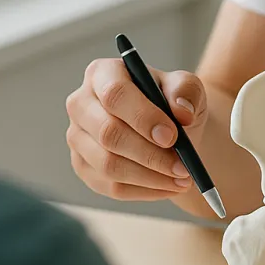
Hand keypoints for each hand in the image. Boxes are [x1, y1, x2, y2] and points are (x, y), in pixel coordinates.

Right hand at [65, 58, 207, 201]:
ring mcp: (77, 138)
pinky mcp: (83, 167)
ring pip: (109, 165)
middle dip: (150, 154)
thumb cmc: (171, 102)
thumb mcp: (186, 87)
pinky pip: (111, 187)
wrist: (167, 128)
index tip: (171, 136)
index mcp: (102, 74)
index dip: (142, 117)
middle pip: (108, 133)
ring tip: (183, 178)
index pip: (114, 94)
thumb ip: (186, 91)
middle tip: (183, 167)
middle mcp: (81, 104)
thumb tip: (182, 112)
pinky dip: (145, 190)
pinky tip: (169, 186)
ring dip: (151, 177)